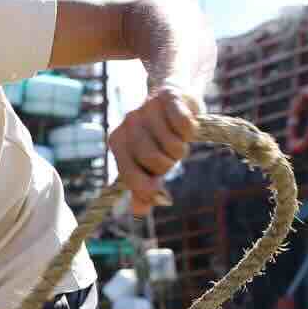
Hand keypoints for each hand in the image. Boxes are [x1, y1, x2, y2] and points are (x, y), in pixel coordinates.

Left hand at [109, 86, 200, 215]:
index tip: (159, 192)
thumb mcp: (147, 164)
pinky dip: (190, 131)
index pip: (130, 175)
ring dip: (181, 148)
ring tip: (177, 139)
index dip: (147, 188)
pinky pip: (185, 126)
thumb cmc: (158, 137)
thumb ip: (142, 189)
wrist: (173, 96)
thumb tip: (140, 212)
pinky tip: (185, 126)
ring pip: (172, 145)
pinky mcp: (168, 96)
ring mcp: (146, 108)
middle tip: (169, 157)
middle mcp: (128, 123)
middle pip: (154, 161)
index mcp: (117, 142)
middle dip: (167, 165)